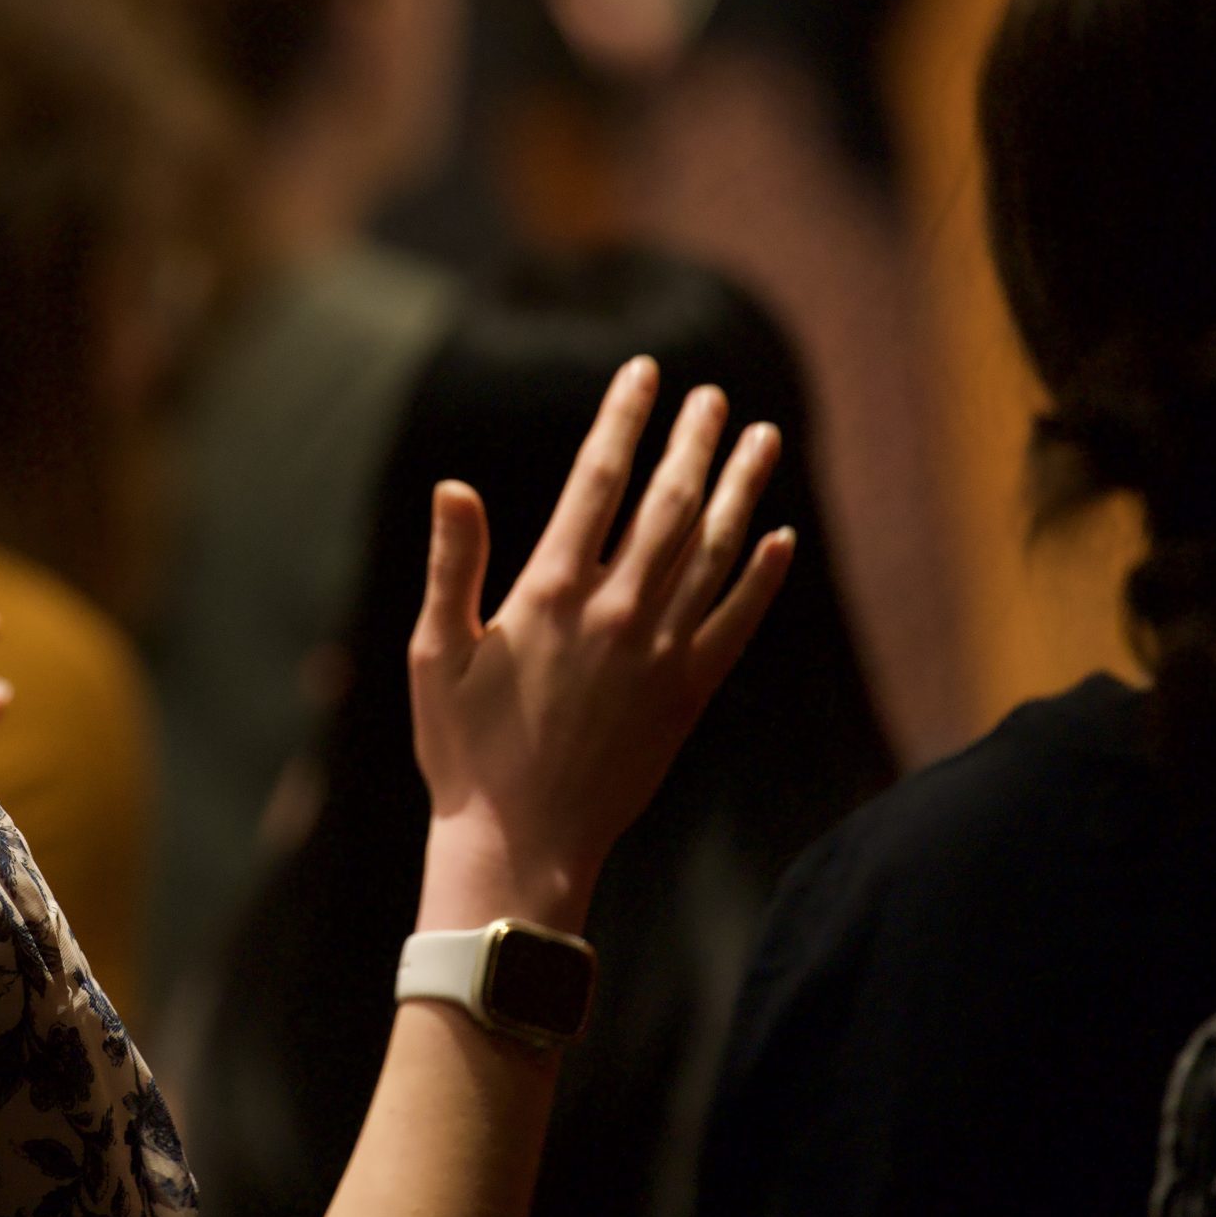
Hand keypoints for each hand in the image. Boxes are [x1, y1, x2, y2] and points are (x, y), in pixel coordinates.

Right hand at [409, 358, 793, 931]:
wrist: (521, 842)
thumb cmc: (463, 750)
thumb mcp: (432, 652)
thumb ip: (452, 564)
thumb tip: (453, 487)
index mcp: (550, 592)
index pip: (598, 481)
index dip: (623, 420)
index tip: (644, 374)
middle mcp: (616, 612)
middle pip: (669, 503)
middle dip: (695, 441)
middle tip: (715, 395)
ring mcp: (660, 653)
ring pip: (715, 551)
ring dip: (743, 490)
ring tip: (765, 438)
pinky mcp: (687, 695)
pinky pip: (737, 622)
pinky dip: (763, 578)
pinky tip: (783, 540)